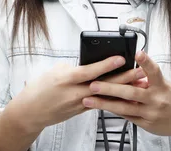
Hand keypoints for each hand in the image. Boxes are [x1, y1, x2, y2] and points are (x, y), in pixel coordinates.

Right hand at [8, 56, 146, 133]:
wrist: (31, 112)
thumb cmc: (40, 89)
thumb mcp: (55, 71)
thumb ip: (74, 67)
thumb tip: (89, 63)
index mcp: (67, 79)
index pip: (91, 71)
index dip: (107, 65)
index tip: (121, 58)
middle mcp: (76, 92)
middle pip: (104, 84)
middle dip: (124, 78)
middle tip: (139, 71)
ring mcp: (80, 103)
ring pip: (106, 95)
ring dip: (123, 89)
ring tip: (138, 83)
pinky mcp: (82, 110)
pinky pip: (101, 103)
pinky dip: (114, 98)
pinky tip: (126, 96)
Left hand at [81, 51, 170, 138]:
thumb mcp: (164, 85)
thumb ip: (147, 80)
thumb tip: (128, 72)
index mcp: (162, 86)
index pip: (153, 71)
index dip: (146, 61)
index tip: (137, 53)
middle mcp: (156, 99)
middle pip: (130, 92)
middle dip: (110, 88)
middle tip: (94, 83)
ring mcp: (150, 113)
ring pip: (124, 108)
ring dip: (104, 103)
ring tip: (89, 98)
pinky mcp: (146, 124)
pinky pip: (127, 116)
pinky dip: (113, 111)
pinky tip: (101, 106)